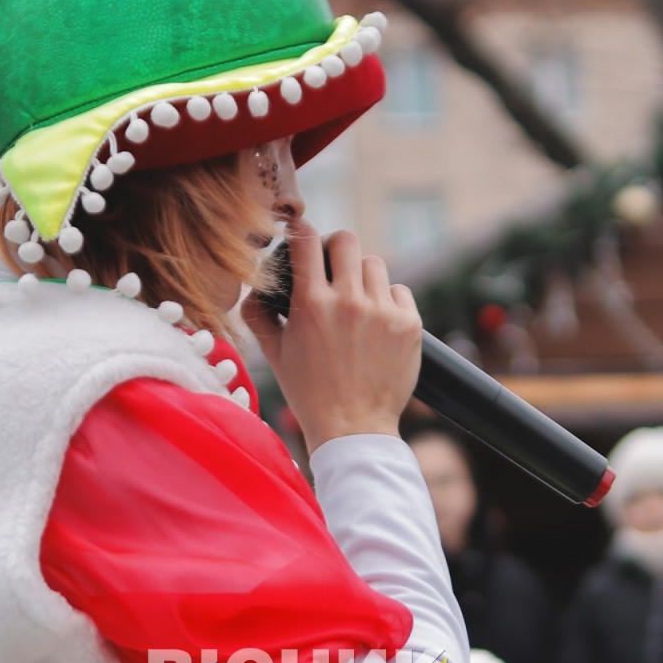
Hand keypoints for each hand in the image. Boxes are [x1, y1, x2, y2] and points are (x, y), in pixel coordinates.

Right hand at [244, 221, 420, 449]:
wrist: (353, 429)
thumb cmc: (310, 394)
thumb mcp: (275, 356)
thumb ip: (259, 316)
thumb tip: (253, 289)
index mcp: (312, 305)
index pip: (306, 241)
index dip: (302, 233)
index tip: (303, 240)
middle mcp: (349, 302)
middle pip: (347, 240)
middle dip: (337, 249)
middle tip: (334, 268)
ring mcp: (382, 312)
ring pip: (374, 264)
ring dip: (363, 277)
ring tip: (357, 302)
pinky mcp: (409, 324)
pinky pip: (399, 290)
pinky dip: (388, 300)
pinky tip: (378, 323)